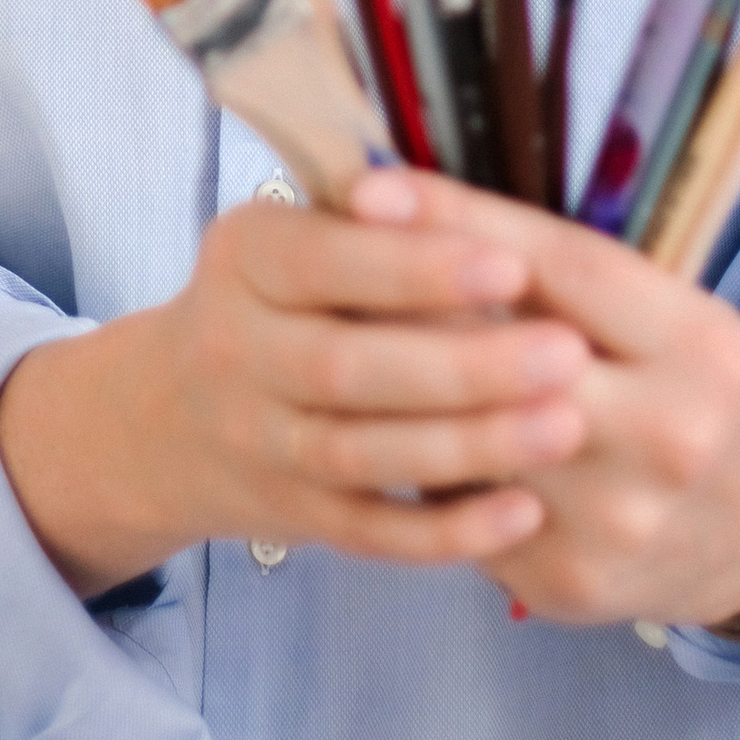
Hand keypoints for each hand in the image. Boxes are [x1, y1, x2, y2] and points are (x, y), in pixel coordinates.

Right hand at [0, 194, 585, 594]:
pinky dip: (446, 532)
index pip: (324, 259)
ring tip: (567, 426)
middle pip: (347, 367)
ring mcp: (260, 443)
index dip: (415, 268)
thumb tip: (475, 205)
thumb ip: (377, 218)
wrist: (172, 414)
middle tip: (568, 354)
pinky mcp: (294, 515)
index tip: (511, 266)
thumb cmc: (281, 295)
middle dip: (463, 364)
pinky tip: (524, 513)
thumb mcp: (297, 230)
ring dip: (469, 446)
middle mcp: (236, 351)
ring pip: (363, 454)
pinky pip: (371, 534)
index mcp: (245, 258)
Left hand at [349, 172, 739, 630]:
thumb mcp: (662, 311)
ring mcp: (616, 519)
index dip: (459, 220)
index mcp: (700, 344)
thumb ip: (560, 272)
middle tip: (322, 260)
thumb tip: (416, 204)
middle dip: (406, 303)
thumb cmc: (684, 383)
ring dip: (396, 386)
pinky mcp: (566, 581)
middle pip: (507, 356)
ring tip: (329, 335)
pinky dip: (415, 461)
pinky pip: (462, 508)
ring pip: (467, 438)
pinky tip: (373, 425)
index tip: (368, 187)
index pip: (565, 266)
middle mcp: (670, 433)